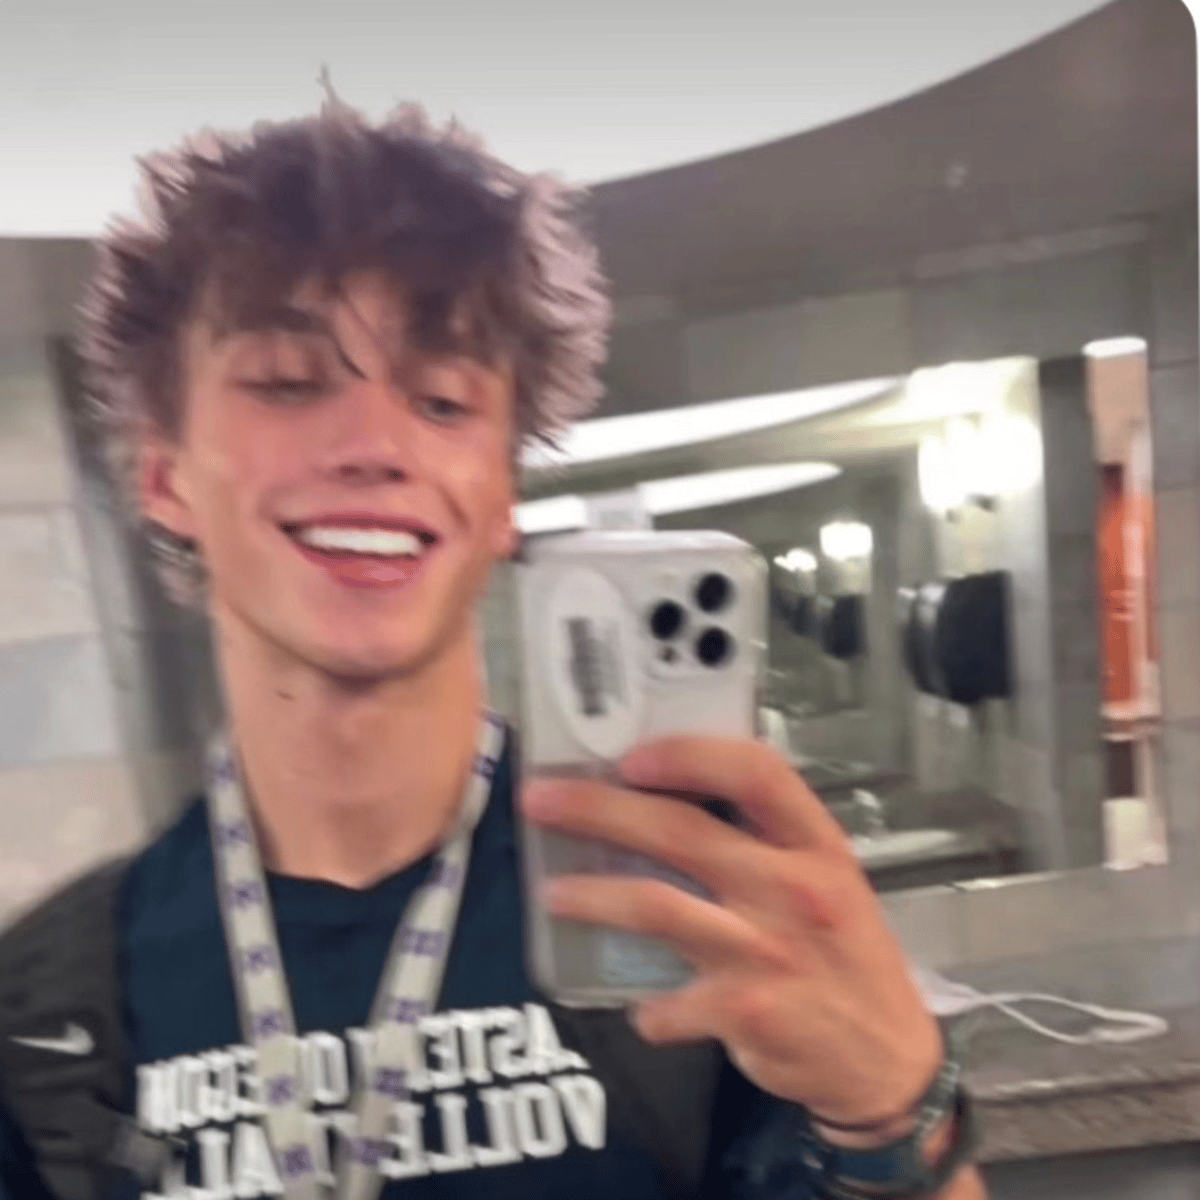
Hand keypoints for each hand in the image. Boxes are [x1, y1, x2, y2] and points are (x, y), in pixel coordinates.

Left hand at [521, 736, 941, 1125]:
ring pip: (656, 907)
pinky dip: (648, 1009)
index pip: (756, 773)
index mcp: (816, 845)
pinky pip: (668, 1003)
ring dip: (592, 898)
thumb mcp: (827, 880)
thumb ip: (765, 843)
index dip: (689, 755)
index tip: (631, 756)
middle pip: (682, 831)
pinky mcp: (746, 1011)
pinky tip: (644, 1010)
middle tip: (541, 799)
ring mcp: (767, 950)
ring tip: (550, 894)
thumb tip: (668, 800)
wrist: (888, 1057)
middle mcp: (792, 888)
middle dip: (600, 809)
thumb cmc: (846, 953)